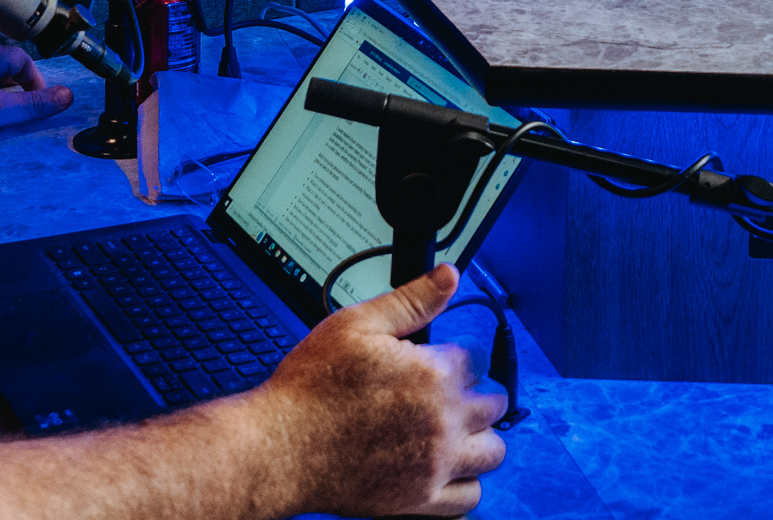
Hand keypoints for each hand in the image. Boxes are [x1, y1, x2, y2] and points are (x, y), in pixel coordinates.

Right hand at [258, 264, 506, 517]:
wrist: (278, 448)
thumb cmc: (310, 389)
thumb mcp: (356, 324)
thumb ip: (412, 299)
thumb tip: (448, 275)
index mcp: (433, 374)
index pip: (479, 358)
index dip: (461, 355)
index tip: (444, 361)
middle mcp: (443, 421)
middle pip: (494, 403)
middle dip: (476, 392)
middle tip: (448, 393)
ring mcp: (435, 464)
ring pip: (492, 451)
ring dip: (480, 436)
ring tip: (455, 429)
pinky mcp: (421, 501)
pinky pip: (470, 496)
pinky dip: (465, 482)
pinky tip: (447, 467)